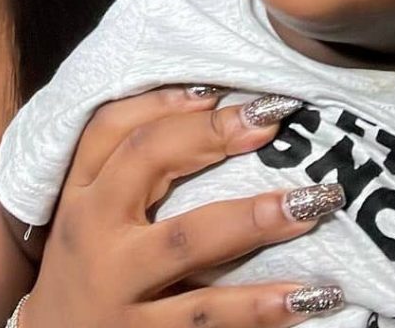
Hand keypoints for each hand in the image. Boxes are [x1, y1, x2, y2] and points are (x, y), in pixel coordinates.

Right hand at [22, 87, 343, 327]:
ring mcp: (116, 287)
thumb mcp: (89, 216)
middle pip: (145, 162)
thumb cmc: (83, 272)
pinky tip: (310, 295)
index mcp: (81, 194)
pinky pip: (209, 316)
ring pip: (187, 241)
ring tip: (314, 201)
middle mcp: (92, 231)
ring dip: (255, 218)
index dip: (164, 101)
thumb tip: (210, 108)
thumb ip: (129, 170)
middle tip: (273, 120)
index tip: (219, 89)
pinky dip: (261, 305)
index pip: (110, 127)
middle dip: (210, 135)